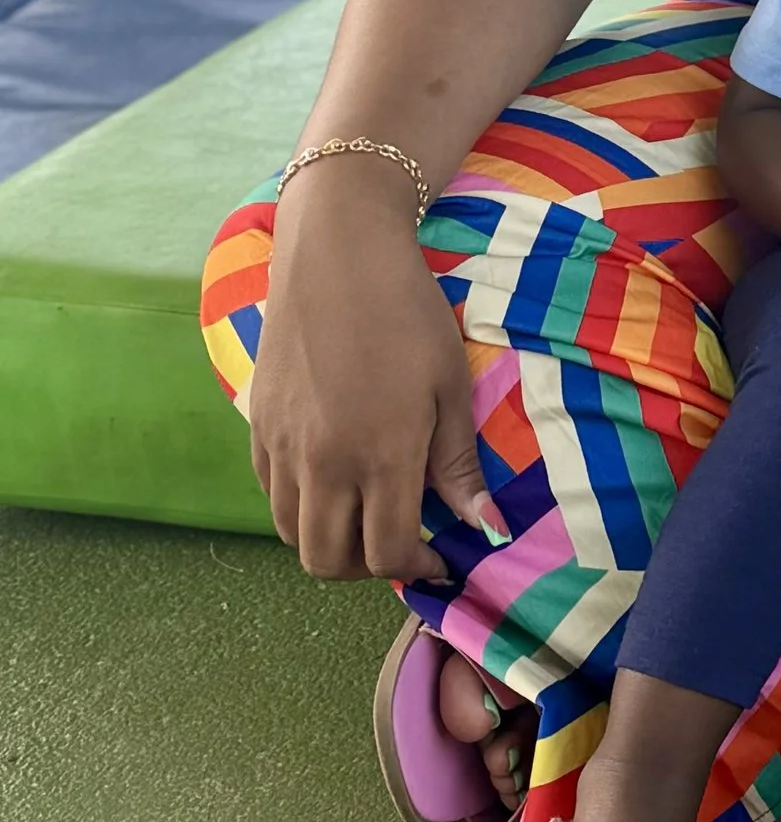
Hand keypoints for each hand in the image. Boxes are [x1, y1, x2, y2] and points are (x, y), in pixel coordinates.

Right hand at [251, 171, 502, 580]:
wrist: (337, 252)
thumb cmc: (407, 311)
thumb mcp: (450, 384)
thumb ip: (458, 464)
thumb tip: (482, 526)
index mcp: (380, 455)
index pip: (385, 553)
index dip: (415, 569)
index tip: (439, 556)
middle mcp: (322, 462)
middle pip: (327, 561)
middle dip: (367, 567)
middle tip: (400, 542)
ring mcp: (282, 446)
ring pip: (292, 534)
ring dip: (330, 540)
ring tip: (366, 513)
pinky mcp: (257, 425)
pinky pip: (271, 494)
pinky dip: (301, 505)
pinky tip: (334, 477)